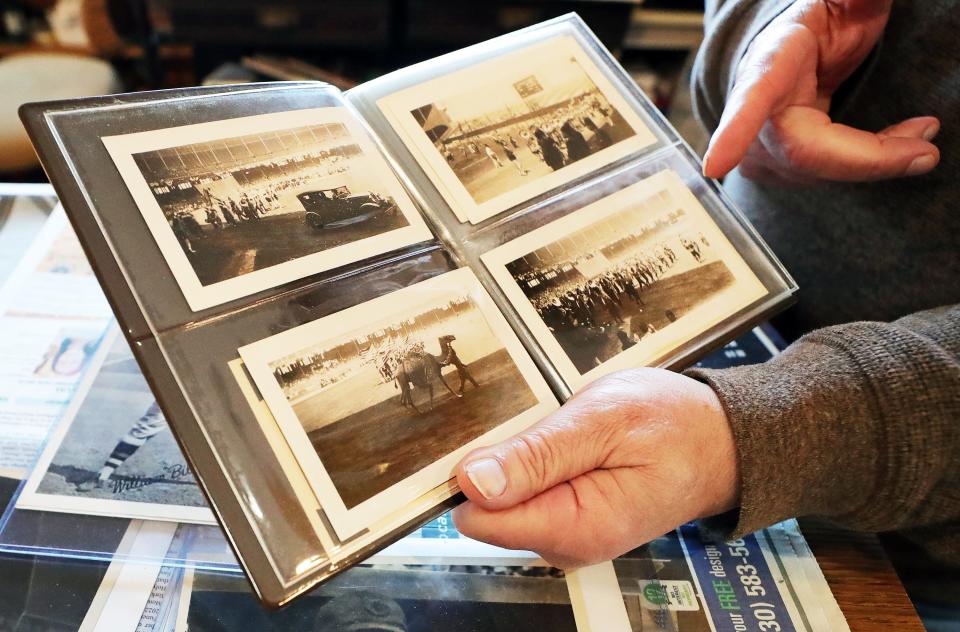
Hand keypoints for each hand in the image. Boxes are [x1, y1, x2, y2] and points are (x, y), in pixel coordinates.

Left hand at [452, 368, 737, 567]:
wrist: (719, 442)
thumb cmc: (674, 427)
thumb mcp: (602, 421)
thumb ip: (536, 455)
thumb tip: (473, 481)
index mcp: (574, 528)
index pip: (479, 517)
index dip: (478, 471)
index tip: (505, 434)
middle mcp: (566, 544)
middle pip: (488, 508)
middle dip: (507, 460)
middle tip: (556, 425)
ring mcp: (567, 536)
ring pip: (506, 498)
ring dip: (526, 457)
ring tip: (572, 432)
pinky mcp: (568, 522)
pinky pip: (528, 494)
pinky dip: (540, 462)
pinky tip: (574, 443)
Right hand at [703, 0, 939, 182]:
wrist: (786, 59)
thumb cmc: (812, 32)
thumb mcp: (839, 5)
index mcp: (767, 67)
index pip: (750, 100)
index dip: (734, 133)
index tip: (715, 165)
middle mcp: (755, 118)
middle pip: (805, 153)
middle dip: (867, 158)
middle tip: (925, 148)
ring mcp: (760, 151)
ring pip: (820, 172)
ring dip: (875, 160)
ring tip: (919, 133)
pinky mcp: (777, 170)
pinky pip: (825, 176)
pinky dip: (865, 164)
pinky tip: (897, 147)